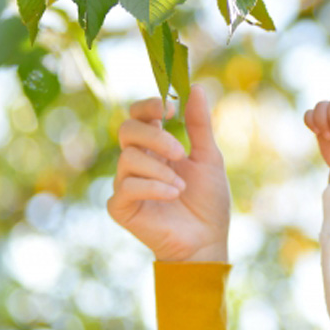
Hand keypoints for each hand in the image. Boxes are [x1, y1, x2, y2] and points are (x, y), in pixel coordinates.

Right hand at [107, 85, 229, 261]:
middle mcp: (137, 162)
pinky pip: (126, 187)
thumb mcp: (208, 158)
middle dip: (155, 136)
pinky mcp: (121, 207)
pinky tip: (173, 194)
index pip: (138, 115)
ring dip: (159, 168)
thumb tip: (197, 88)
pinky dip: (153, 187)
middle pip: (127, 130)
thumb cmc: (208, 202)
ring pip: (127, 158)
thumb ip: (199, 125)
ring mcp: (126, 184)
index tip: (170, 109)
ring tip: (181, 186)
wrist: (207, 241)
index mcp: (156, 147)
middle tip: (180, 152)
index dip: (149, 106)